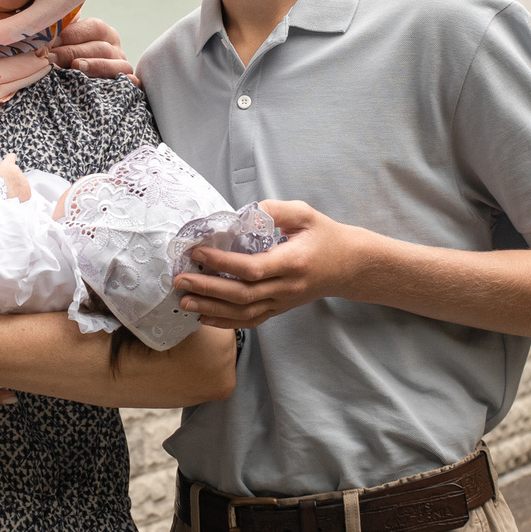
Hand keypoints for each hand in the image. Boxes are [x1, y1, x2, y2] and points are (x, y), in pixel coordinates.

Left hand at [48, 14, 131, 79]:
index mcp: (102, 32)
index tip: (50, 41)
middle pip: (100, 47)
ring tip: (76, 66)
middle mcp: (115, 47)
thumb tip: (55, 21)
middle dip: (74, 52)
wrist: (78, 84)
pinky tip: (119, 81)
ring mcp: (122, 65)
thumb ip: (62, 31)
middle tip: (52, 58)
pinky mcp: (126, 83)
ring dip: (95, 65)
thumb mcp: (64, 41)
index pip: (93, 27)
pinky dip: (126, 81)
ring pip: (114, 64)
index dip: (71, 34)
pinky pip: (130, 82)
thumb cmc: (66, 56)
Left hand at [177, 199, 374, 329]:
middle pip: (243, 295)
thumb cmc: (326, 236)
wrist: (349, 266)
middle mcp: (287, 287)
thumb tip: (244, 212)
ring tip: (184, 302)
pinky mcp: (280, 309)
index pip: (253, 268)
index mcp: (293, 262)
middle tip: (180, 280)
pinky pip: (251, 321)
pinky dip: (226, 322)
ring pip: (243, 313)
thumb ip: (276, 209)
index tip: (198, 253)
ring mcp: (283, 302)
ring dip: (211, 309)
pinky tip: (204, 317)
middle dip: (208, 289)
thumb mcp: (306, 214)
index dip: (223, 263)